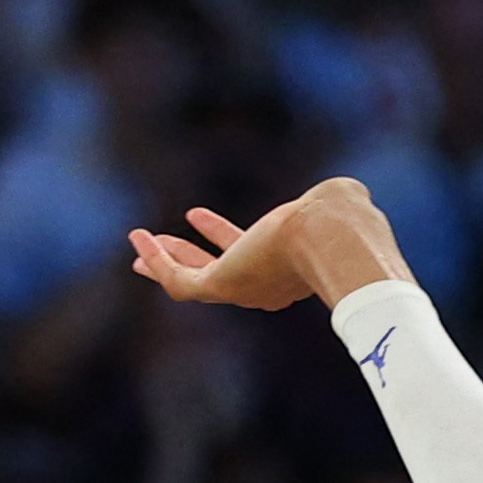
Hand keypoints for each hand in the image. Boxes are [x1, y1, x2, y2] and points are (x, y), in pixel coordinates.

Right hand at [123, 182, 404, 312]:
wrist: (333, 238)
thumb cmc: (342, 220)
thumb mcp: (341, 202)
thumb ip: (337, 199)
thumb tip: (344, 194)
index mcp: (292, 267)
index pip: (252, 254)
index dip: (225, 237)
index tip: (203, 220)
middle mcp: (267, 286)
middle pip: (221, 274)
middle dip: (191, 258)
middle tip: (165, 244)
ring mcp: (245, 288)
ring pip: (195, 280)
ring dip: (168, 260)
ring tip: (141, 242)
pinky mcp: (224, 286)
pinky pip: (180, 281)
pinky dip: (158, 261)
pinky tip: (138, 238)